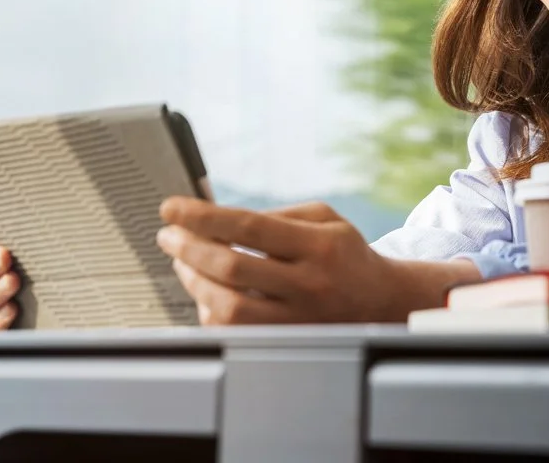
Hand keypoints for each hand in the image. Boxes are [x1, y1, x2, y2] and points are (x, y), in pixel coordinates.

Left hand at [156, 198, 480, 324]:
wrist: (381, 302)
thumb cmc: (344, 253)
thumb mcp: (324, 218)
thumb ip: (274, 214)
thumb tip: (215, 217)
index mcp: (319, 244)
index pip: (249, 226)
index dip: (203, 217)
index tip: (171, 208)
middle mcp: (309, 283)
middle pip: (232, 267)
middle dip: (188, 248)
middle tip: (168, 236)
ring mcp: (297, 317)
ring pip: (228, 307)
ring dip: (193, 282)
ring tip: (182, 263)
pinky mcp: (285, 340)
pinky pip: (233, 331)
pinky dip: (210, 309)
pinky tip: (205, 292)